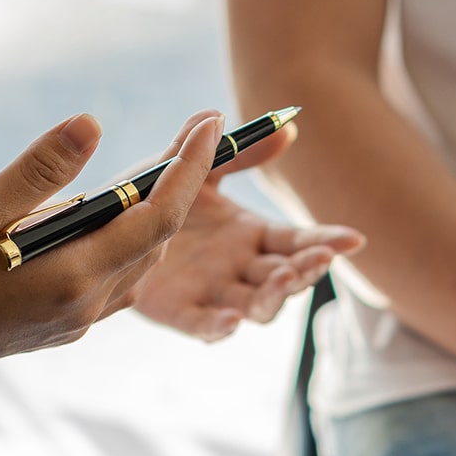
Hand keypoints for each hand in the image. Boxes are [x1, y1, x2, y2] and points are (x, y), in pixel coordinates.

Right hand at [0, 112, 221, 388]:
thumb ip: (40, 169)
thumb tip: (92, 123)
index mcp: (75, 275)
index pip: (159, 216)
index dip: (191, 168)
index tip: (211, 122)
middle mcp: (89, 305)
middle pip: (157, 237)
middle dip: (182, 183)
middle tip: (194, 131)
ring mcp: (79, 321)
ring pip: (141, 261)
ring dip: (157, 213)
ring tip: (164, 163)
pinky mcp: (65, 326)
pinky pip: (116, 279)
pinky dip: (128, 241)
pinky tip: (115, 216)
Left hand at [133, 110, 364, 340]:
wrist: (102, 223)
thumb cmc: (153, 195)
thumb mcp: (200, 170)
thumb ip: (240, 154)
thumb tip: (288, 128)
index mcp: (250, 235)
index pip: (298, 242)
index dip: (326, 242)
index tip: (353, 239)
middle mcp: (240, 268)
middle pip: (286, 277)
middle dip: (307, 270)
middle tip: (318, 260)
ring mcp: (213, 292)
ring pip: (257, 306)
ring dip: (276, 297)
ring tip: (284, 279)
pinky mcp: (179, 311)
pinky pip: (203, 325)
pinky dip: (219, 327)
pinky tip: (230, 320)